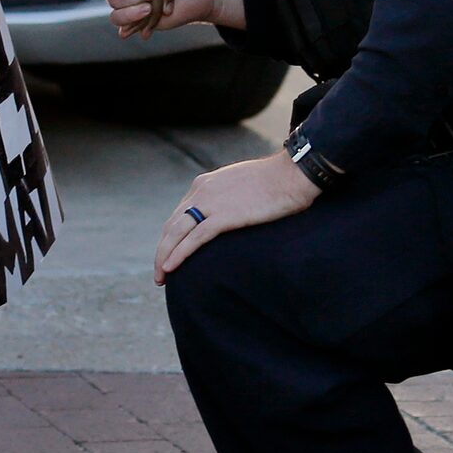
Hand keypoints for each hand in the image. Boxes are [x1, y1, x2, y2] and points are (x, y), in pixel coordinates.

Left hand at [154, 151, 318, 282]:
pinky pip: (194, 239)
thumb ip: (228, 198)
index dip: (171, 237)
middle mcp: (201, 191)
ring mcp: (211, 203)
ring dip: (164, 257)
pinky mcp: (224, 216)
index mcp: (204, 184)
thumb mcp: (241, 185)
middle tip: (160, 273)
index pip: (179, 214)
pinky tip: (170, 269)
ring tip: (161, 278)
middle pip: (172, 226)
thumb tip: (230, 213)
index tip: (169, 254)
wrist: (292, 174)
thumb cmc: (275, 181)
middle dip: (163, 250)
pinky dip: (179, 254)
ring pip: (176, 233)